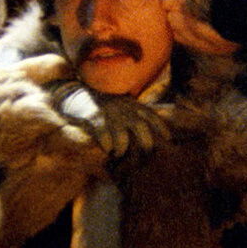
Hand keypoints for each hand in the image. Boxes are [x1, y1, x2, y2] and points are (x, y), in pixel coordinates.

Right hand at [52, 81, 168, 157]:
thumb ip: (138, 115)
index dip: (162, 128)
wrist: (76, 93)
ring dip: (122, 147)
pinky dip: (106, 142)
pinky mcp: (93, 115)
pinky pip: (102, 132)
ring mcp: (109, 112)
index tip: (170, 139)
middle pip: (141, 128)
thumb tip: (154, 133)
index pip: (152, 116)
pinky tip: (106, 149)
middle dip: (145, 144)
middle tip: (144, 155)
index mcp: (133, 105)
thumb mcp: (125, 104)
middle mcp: (124, 108)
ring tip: (118, 154)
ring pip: (122, 134)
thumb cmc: (104, 104)